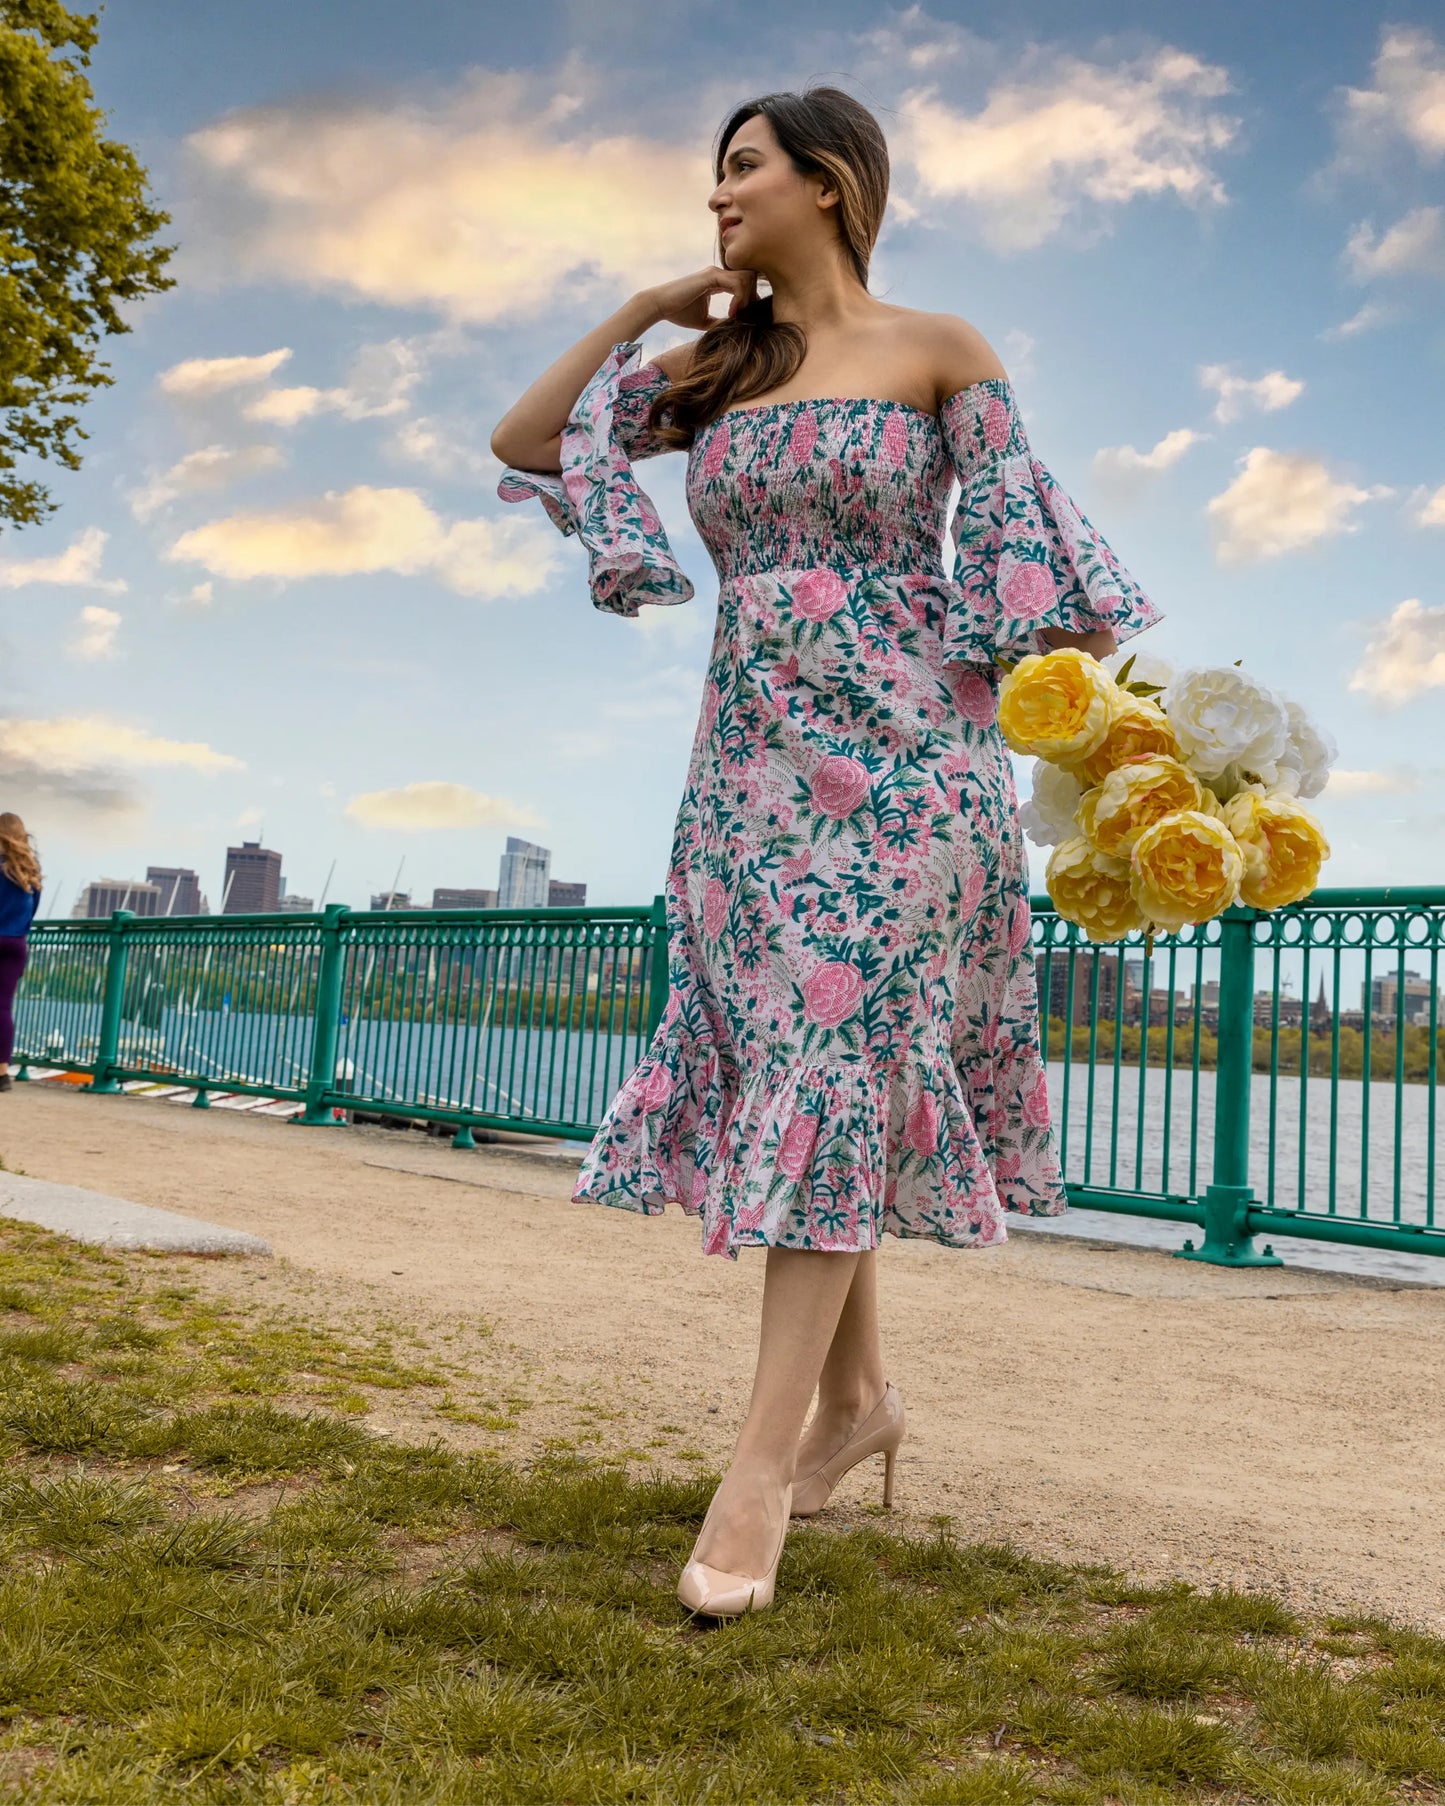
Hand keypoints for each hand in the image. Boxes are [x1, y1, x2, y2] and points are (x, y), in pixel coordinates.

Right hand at [640, 266, 759, 332]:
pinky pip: (736, 283)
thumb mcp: (704, 321)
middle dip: (752, 297)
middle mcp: (718, 273)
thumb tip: (736, 329)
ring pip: (747, 277)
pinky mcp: (711, 276)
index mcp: (717, 281)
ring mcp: (715, 272)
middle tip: (744, 316)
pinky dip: (739, 298)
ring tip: (737, 315)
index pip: (744, 282)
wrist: (659, 306)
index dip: (748, 299)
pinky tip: (732, 312)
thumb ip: (720, 322)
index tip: (741, 318)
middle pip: (750, 277)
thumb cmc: (678, 313)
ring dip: (747, 298)